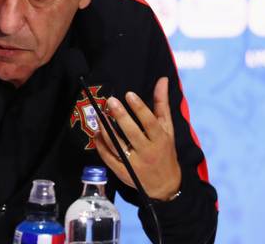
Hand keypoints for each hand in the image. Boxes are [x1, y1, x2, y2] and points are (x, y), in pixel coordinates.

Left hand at [94, 77, 180, 200]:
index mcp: (160, 140)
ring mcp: (134, 164)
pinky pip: (109, 158)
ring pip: (117, 145)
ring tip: (99, 116)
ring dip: (106, 129)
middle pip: (132, 133)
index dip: (139, 108)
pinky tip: (97, 133)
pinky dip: (101, 145)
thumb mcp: (168, 129)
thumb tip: (162, 80)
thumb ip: (162, 104)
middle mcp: (148, 152)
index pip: (150, 122)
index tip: (129, 94)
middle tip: (110, 101)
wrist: (165, 185)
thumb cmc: (165, 151)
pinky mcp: (123, 172)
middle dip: (120, 116)